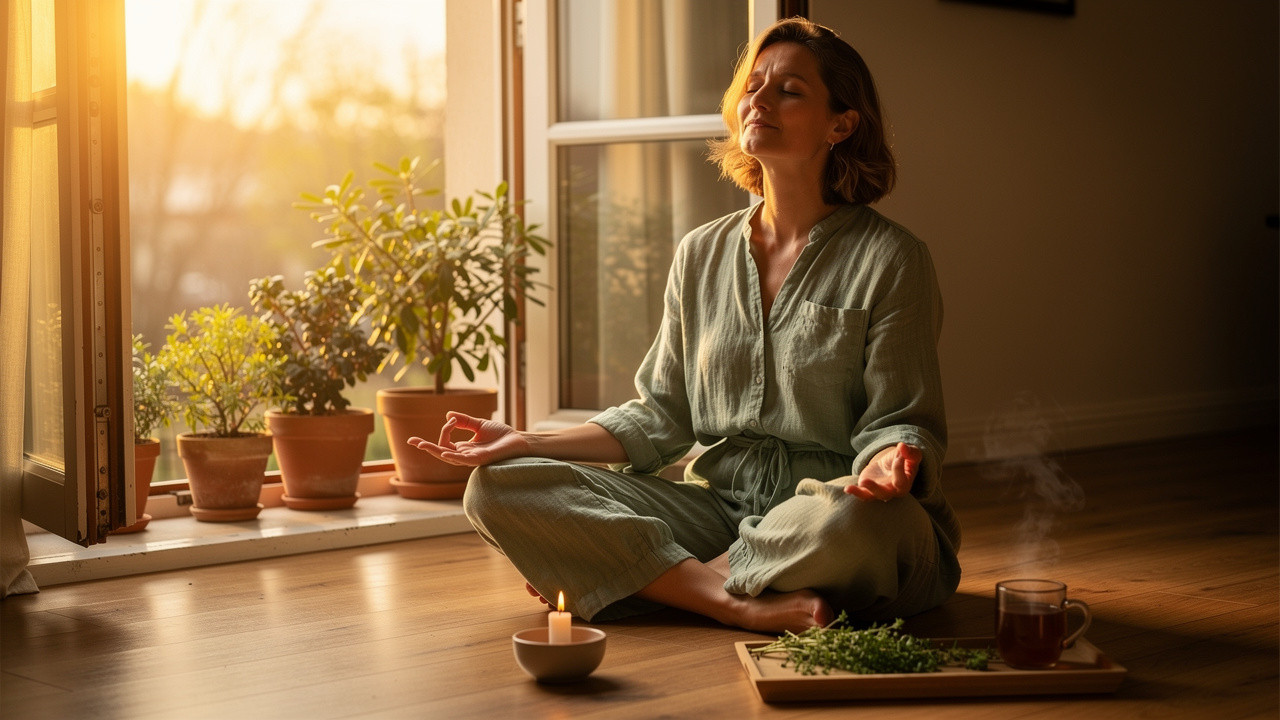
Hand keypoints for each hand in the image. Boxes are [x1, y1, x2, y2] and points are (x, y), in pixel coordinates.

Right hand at [407, 412, 529, 466]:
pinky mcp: (481, 459)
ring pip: (449, 457)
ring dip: (435, 451)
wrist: (519, 440)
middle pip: (441, 452)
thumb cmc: (501, 434)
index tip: (451, 420)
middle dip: (426, 447)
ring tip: (422, 445)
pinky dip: (454, 456)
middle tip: (411, 441)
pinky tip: (443, 452)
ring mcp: (472, 458)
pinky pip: (464, 460)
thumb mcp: (479, 424)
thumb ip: (464, 421)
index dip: (445, 430)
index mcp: (464, 448)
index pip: (445, 442)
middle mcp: (465, 455)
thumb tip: (448, 414)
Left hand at [843, 442, 920, 500]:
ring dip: (861, 493)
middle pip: (885, 494)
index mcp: (905, 484)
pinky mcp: (868, 489)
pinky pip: (862, 494)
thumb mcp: (912, 454)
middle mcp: (892, 492)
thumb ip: (910, 452)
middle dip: (875, 488)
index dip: (898, 465)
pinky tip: (847, 488)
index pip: (900, 480)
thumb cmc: (905, 459)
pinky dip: (855, 492)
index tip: (900, 450)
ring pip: (871, 496)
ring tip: (854, 486)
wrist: (892, 463)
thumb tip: (902, 446)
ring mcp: (879, 492)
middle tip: (865, 480)